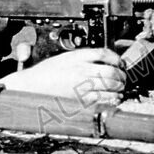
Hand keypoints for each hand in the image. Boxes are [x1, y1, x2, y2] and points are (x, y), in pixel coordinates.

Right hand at [0, 48, 125, 104]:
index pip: (104, 54)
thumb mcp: (65, 57)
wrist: (31, 86)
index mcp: (77, 56)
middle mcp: (80, 70)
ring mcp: (81, 85)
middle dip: (121, 76)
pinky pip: (102, 99)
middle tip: (123, 78)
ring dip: (119, 87)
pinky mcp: (79, 100)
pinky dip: (112, 99)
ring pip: (109, 85)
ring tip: (119, 88)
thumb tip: (105, 61)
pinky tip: (113, 98)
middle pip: (110, 71)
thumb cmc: (46, 73)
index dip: (116, 58)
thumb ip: (84, 57)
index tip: (119, 63)